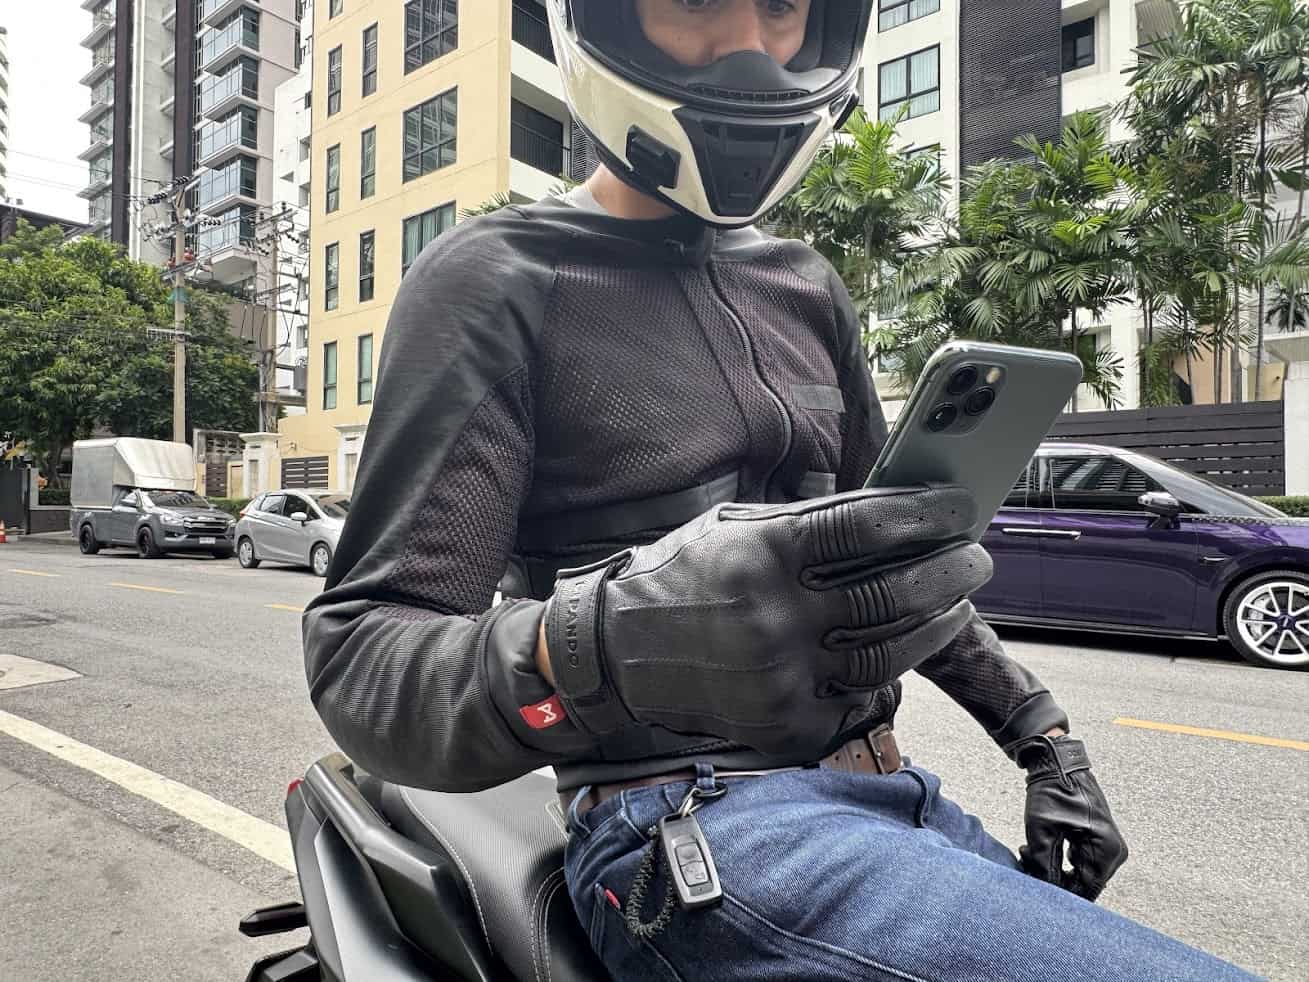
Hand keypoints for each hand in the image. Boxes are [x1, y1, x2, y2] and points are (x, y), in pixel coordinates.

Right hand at [543, 485, 991, 755]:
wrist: (615, 654)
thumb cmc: (678, 576)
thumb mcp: (731, 528)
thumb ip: (805, 524)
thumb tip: (892, 515)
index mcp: (761, 555)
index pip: (867, 527)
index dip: (926, 515)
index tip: (959, 507)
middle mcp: (773, 617)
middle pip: (892, 593)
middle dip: (950, 571)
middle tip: (976, 557)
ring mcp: (779, 678)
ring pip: (888, 653)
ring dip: (935, 624)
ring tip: (956, 602)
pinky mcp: (782, 725)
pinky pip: (858, 700)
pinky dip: (890, 672)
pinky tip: (907, 648)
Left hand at [1012, 734, 1128, 901]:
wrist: (1057, 763)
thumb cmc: (1051, 791)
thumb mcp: (1040, 831)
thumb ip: (1043, 866)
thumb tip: (1043, 890)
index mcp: (1106, 850)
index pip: (1085, 890)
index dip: (1059, 892)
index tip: (1034, 882)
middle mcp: (1114, 852)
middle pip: (1082, 883)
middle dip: (1052, 878)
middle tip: (1026, 860)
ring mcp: (1108, 847)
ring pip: (1078, 874)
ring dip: (1052, 868)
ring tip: (1028, 851)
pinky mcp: (1099, 841)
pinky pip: (1079, 862)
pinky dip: (1058, 859)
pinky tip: (1037, 848)